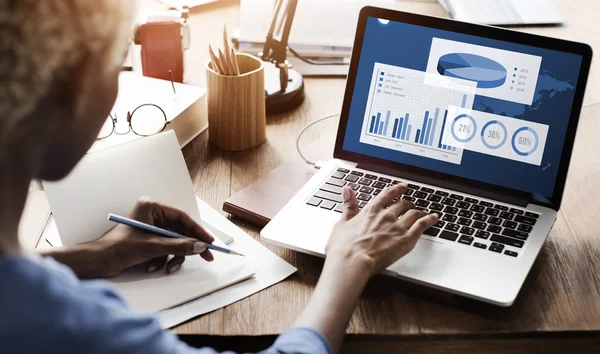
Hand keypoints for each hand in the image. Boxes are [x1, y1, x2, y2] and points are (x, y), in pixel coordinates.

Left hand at [90, 197, 214, 277]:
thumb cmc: (118, 248)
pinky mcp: (148, 241)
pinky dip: (163, 259)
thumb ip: (179, 246)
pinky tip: (153, 267)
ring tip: (168, 267)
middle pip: (180, 231)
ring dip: (173, 256)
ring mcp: (150, 229)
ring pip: (174, 242)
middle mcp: (152, 215)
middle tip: (206, 256)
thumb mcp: (153, 247)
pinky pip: (165, 249)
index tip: (209, 241)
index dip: (197, 230)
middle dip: (188, 246)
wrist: (97, 262)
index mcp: (152, 207)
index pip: (182, 217)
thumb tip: (200, 246)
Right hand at [325, 184, 437, 276]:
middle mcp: (386, 215)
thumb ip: (348, 205)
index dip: (397, 189)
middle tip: (410, 205)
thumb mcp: (342, 223)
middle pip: (402, 204)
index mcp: (371, 210)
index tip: (403, 187)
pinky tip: (434, 218)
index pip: (388, 194)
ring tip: (423, 212)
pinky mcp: (406, 240)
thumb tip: (347, 191)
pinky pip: (422, 225)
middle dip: (408, 204)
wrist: (352, 261)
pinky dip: (430, 220)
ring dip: (419, 211)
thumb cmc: (344, 247)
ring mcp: (397, 227)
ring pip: (414, 213)